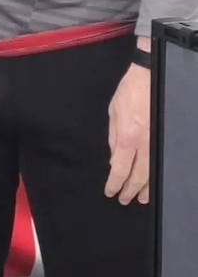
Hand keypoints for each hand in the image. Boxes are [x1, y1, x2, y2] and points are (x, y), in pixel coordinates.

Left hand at [105, 61, 150, 204]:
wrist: (150, 77)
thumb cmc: (128, 92)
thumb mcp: (113, 113)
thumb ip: (113, 138)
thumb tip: (113, 160)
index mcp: (128, 136)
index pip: (120, 168)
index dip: (115, 183)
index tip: (110, 192)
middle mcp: (144, 143)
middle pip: (138, 175)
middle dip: (130, 190)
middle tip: (124, 200)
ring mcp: (157, 142)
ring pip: (153, 172)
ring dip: (146, 187)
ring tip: (141, 198)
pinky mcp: (165, 138)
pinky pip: (160, 162)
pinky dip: (156, 175)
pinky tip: (154, 182)